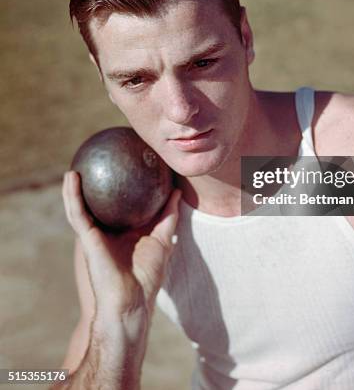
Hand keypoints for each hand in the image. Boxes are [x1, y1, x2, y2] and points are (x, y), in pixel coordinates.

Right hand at [62, 170, 180, 318]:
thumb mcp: (162, 238)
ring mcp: (94, 234)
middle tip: (96, 160)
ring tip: (74, 164)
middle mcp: (106, 231)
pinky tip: (70, 177)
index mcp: (123, 231)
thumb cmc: (148, 274)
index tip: (124, 163)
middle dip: (92, 185)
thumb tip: (177, 191)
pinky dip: (71, 195)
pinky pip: (77, 212)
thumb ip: (168, 215)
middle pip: (96, 204)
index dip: (119, 186)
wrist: (132, 299)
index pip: (119, 205)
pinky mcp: (86, 237)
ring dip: (73, 187)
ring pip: (80, 206)